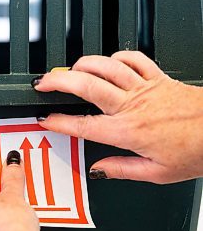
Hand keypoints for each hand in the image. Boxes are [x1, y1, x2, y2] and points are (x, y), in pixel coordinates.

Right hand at [34, 51, 202, 183]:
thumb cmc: (197, 151)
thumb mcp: (157, 173)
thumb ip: (122, 170)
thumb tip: (98, 170)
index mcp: (130, 132)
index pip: (84, 125)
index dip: (59, 122)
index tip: (45, 119)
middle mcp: (134, 106)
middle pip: (87, 86)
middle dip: (59, 82)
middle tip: (43, 83)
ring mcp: (146, 88)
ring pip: (106, 67)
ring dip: (82, 65)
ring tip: (67, 70)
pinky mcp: (159, 78)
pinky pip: (134, 59)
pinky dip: (116, 57)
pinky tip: (107, 62)